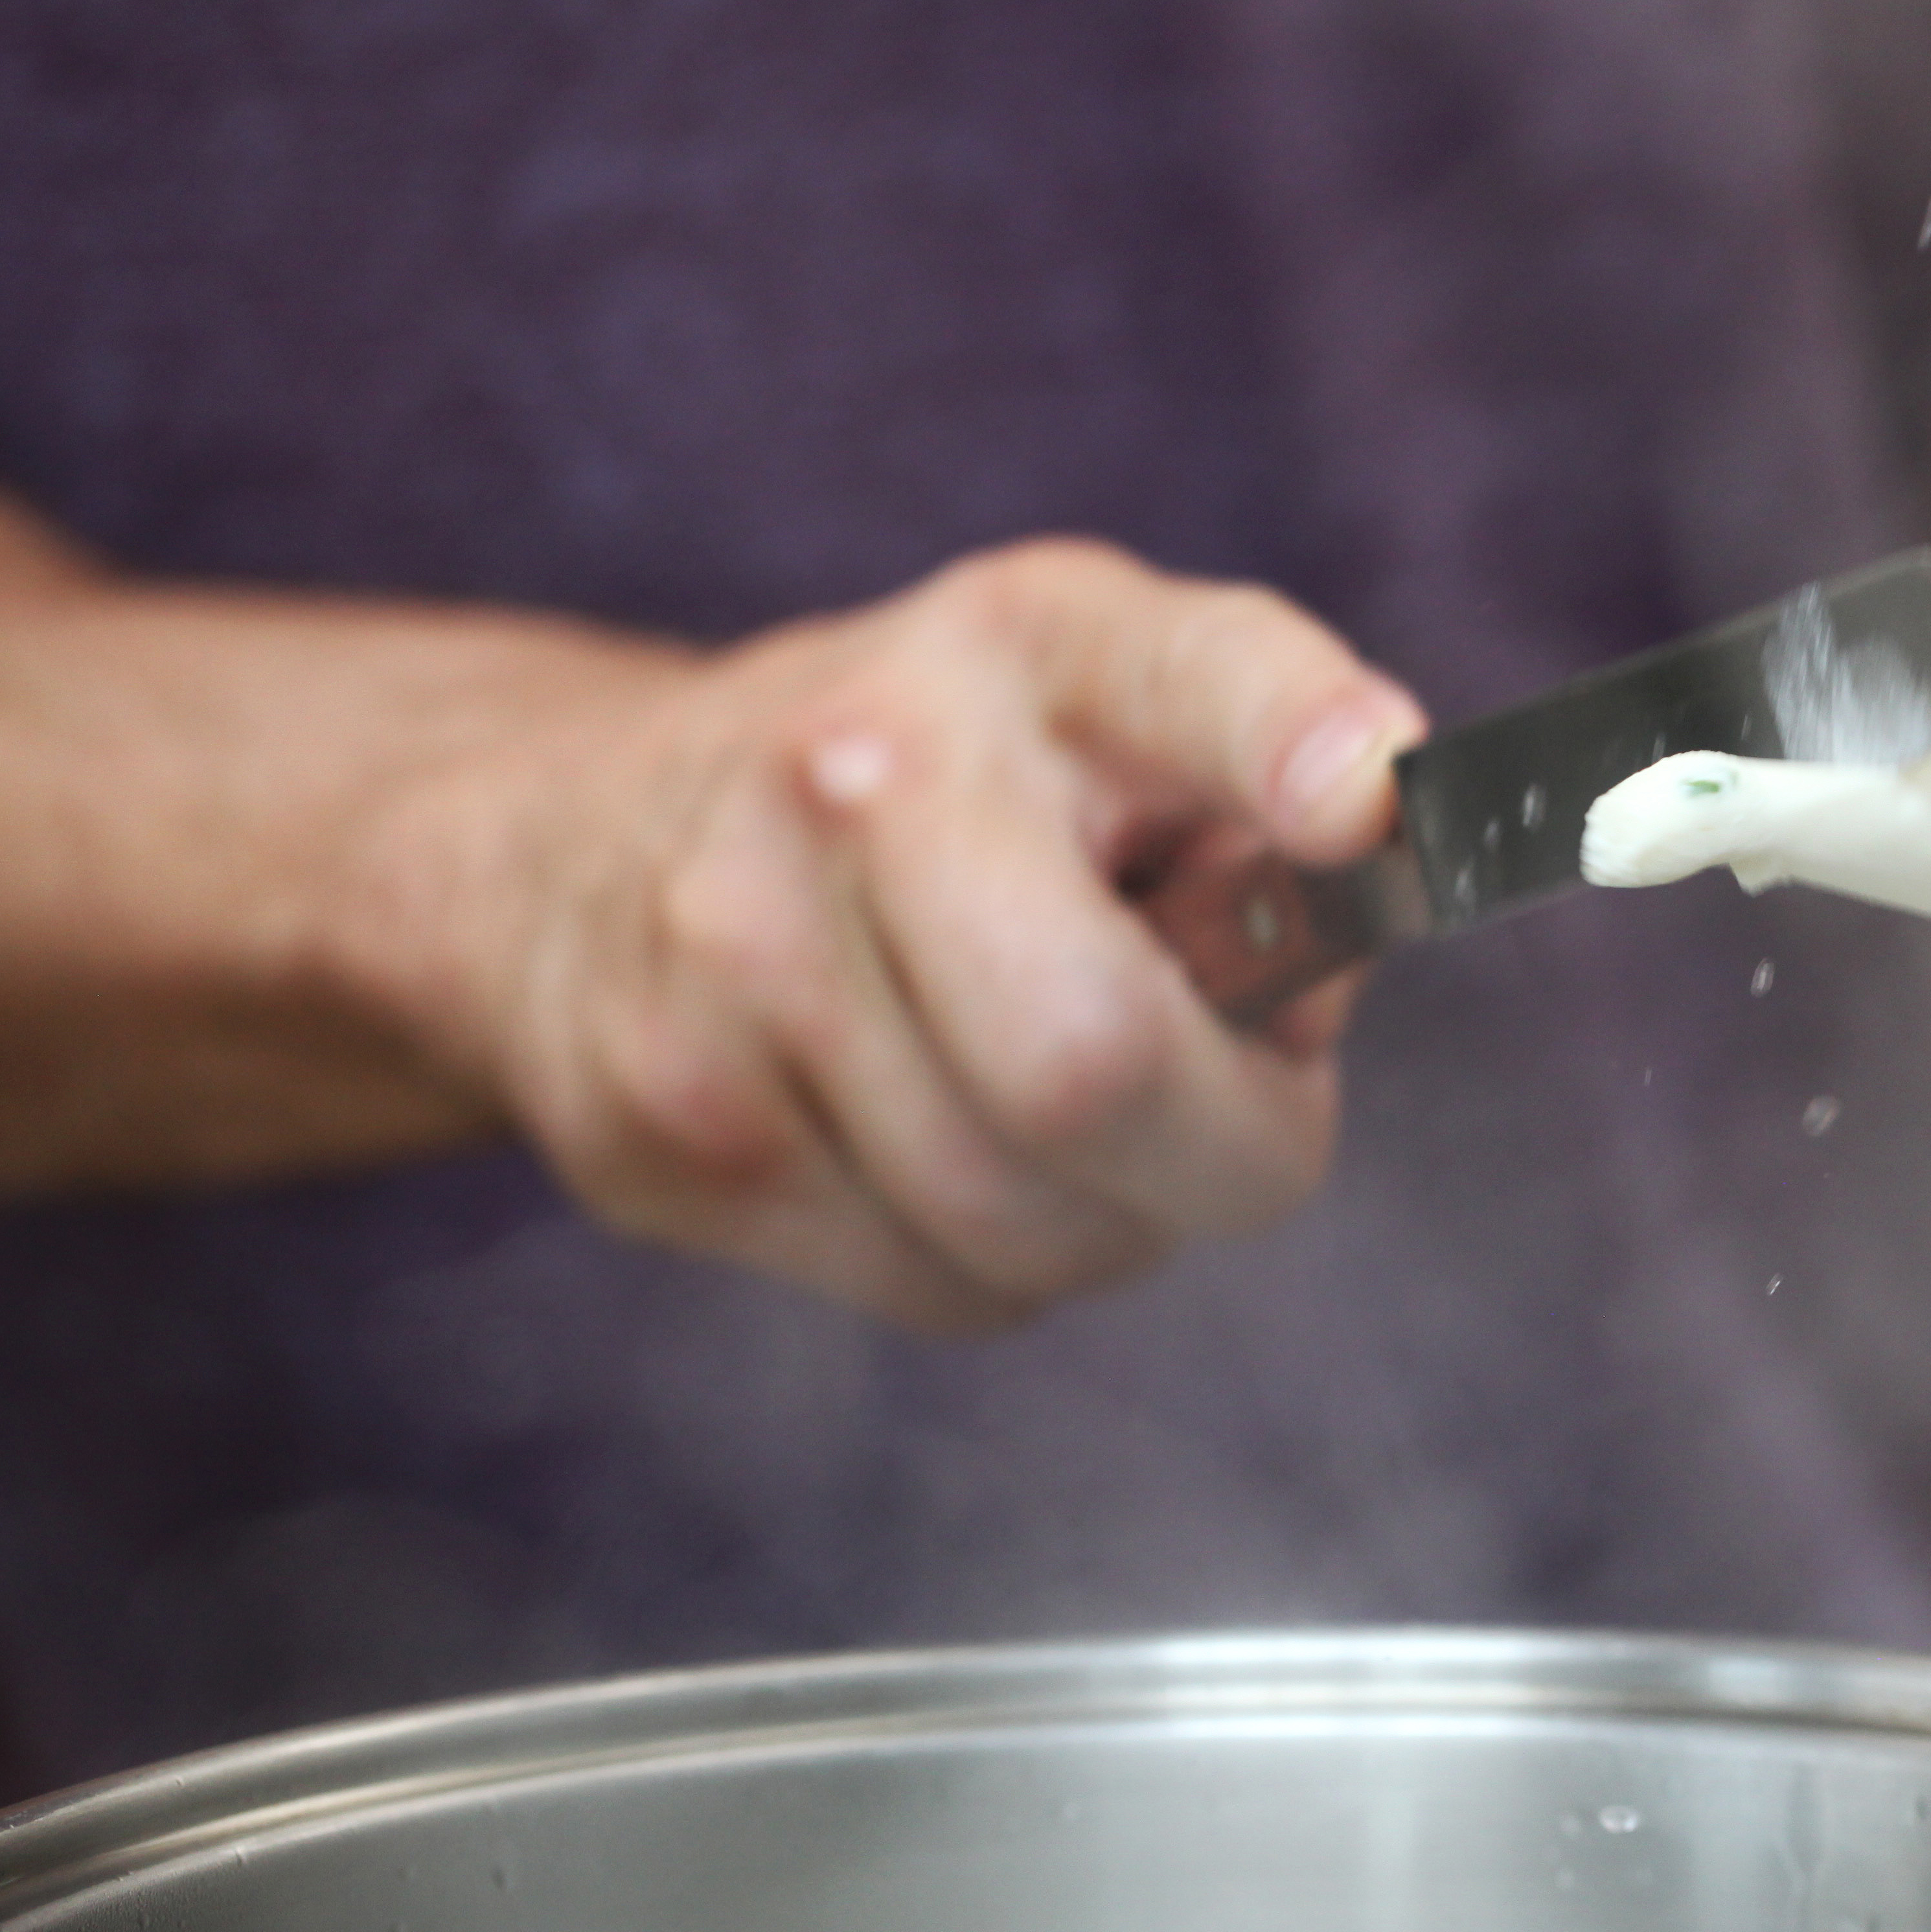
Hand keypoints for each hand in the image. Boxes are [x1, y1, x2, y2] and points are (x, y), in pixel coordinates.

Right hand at [350, 540, 1424, 1334]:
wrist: (565, 838)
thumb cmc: (928, 792)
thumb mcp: (1114, 725)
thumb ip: (1267, 834)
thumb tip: (1303, 1007)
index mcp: (1037, 647)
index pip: (1193, 674)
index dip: (1293, 736)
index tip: (1365, 800)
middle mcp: (864, 770)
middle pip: (1092, 1061)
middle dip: (1221, 1146)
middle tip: (1230, 1110)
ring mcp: (737, 949)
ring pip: (1025, 1220)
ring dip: (1109, 1216)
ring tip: (1065, 1111)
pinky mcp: (666, 1122)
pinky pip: (935, 1284)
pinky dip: (992, 1261)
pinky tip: (943, 1147)